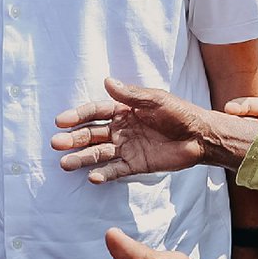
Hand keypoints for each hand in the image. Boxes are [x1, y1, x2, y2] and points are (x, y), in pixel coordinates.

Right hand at [52, 78, 209, 182]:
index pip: (95, 112)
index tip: (61, 121)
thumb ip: (131, 95)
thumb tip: (107, 81)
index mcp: (122, 110)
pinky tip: (92, 177)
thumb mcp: (156, 100)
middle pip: (91, 134)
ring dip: (82, 158)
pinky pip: (116, 169)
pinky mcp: (135, 164)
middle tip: (56, 144)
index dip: (78, 116)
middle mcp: (120, 129)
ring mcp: (126, 147)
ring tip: (65, 164)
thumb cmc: (179, 113)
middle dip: (74, 139)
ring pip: (99, 153)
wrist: (201, 136)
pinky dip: (104, 174)